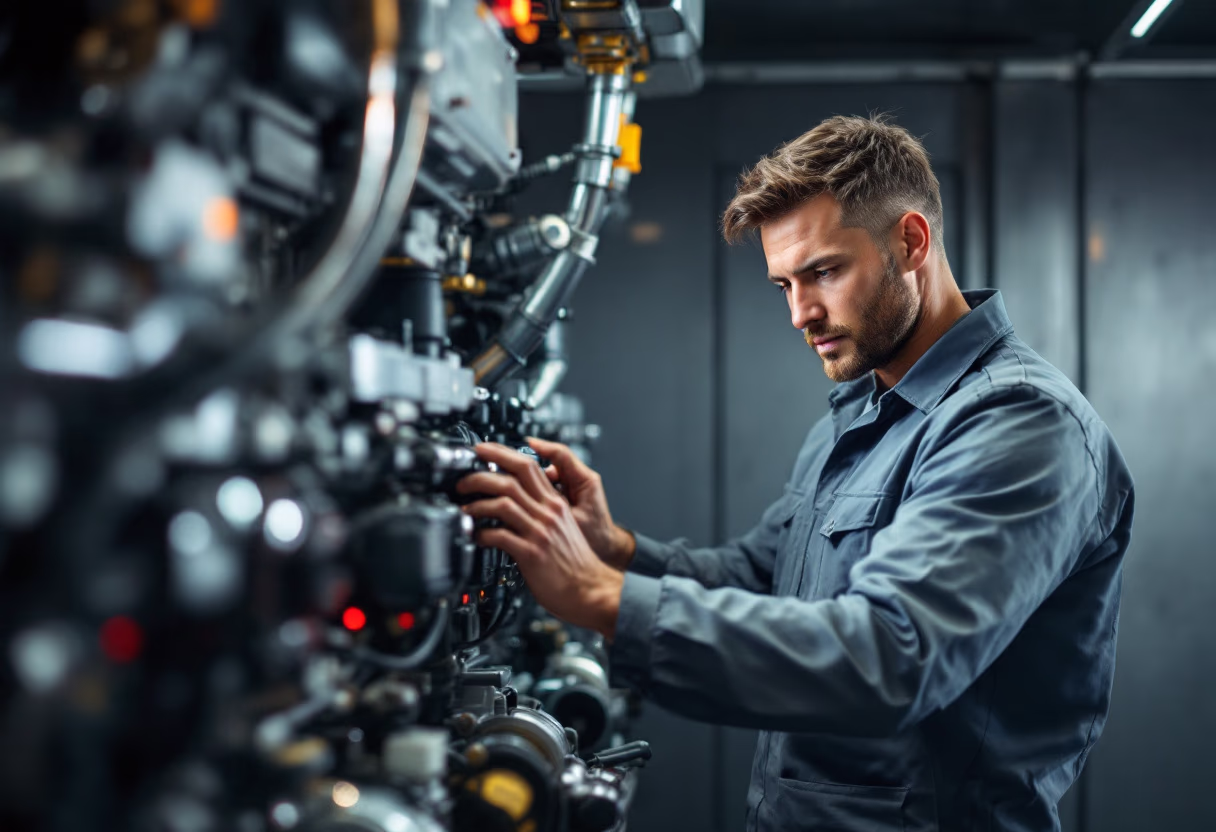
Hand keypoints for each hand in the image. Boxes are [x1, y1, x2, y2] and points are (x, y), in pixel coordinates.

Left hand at [455, 443, 623, 637]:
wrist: (591, 590)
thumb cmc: (576, 564)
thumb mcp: (563, 527)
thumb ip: (543, 512)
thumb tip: (517, 503)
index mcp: (555, 504)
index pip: (528, 466)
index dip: (502, 453)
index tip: (482, 449)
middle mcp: (548, 513)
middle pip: (512, 477)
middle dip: (482, 472)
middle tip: (463, 479)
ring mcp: (540, 532)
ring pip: (503, 503)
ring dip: (477, 503)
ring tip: (465, 508)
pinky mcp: (532, 553)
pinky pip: (500, 536)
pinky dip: (482, 533)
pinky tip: (475, 536)